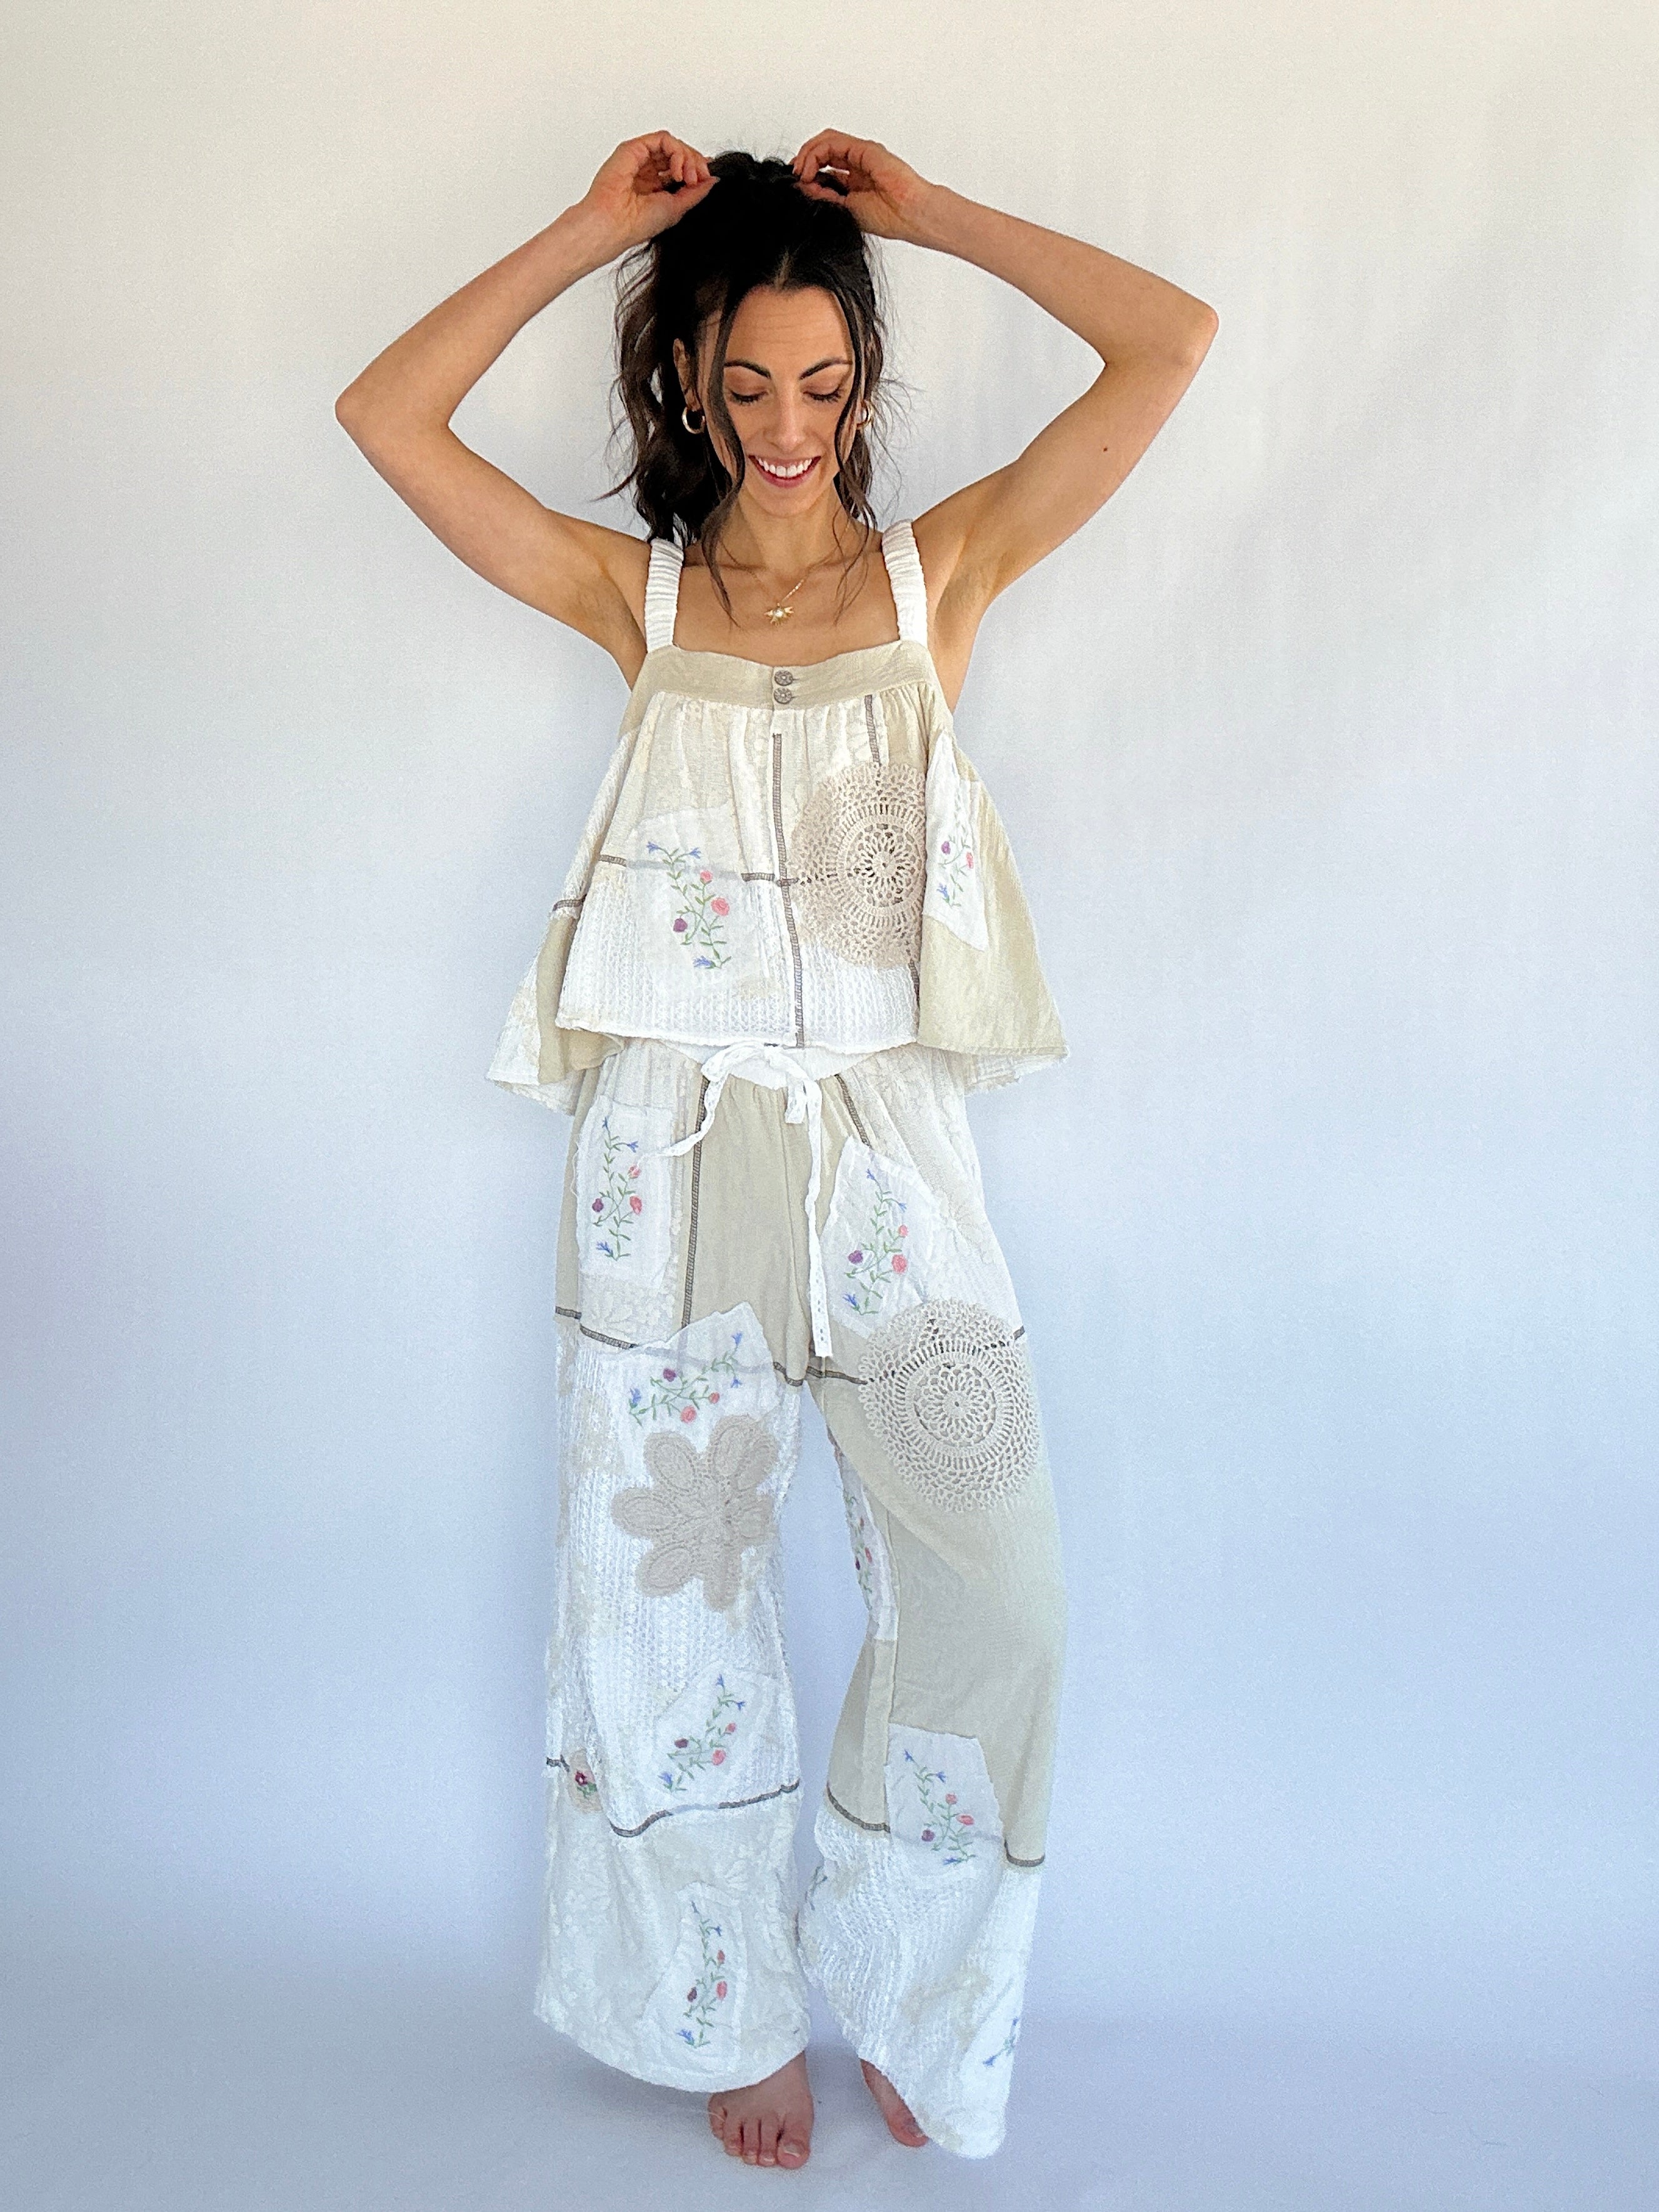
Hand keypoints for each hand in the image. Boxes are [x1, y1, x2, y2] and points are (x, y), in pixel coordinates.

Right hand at [576, 132, 717, 254]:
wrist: (614, 224)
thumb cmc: (636, 223)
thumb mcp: (677, 208)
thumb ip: (695, 192)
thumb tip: (713, 179)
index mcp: (654, 185)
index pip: (679, 167)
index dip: (696, 168)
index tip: (706, 178)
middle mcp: (646, 170)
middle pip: (678, 153)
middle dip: (695, 162)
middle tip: (699, 177)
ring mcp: (639, 158)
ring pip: (672, 144)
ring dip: (687, 157)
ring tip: (689, 176)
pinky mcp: (634, 149)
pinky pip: (663, 139)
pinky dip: (676, 151)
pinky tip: (678, 170)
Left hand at [790, 132, 935, 241]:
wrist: (909, 215)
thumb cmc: (888, 218)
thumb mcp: (844, 209)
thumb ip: (824, 196)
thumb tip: (802, 186)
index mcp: (854, 181)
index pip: (824, 167)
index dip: (806, 172)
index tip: (796, 186)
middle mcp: (856, 164)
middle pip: (822, 151)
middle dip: (803, 161)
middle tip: (794, 177)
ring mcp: (860, 154)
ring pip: (825, 141)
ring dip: (807, 154)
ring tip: (800, 173)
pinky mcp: (863, 148)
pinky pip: (832, 142)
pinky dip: (815, 152)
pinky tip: (809, 169)